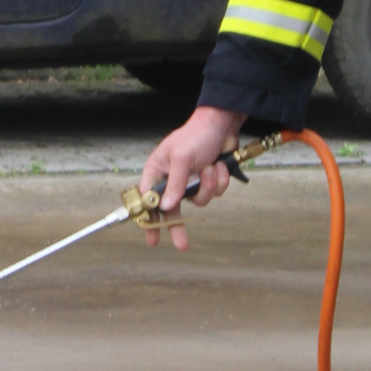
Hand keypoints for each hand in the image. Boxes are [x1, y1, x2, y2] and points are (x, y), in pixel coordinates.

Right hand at [136, 105, 245, 249]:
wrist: (223, 126)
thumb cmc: (196, 135)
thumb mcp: (182, 158)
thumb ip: (174, 184)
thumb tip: (165, 207)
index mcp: (157, 170)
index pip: (147, 199)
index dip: (148, 218)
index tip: (152, 236)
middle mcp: (172, 179)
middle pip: (171, 209)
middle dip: (178, 225)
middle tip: (182, 244)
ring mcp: (190, 181)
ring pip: (198, 201)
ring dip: (208, 187)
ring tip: (212, 169)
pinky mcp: (207, 182)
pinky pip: (213, 194)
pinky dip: (219, 181)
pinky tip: (219, 166)